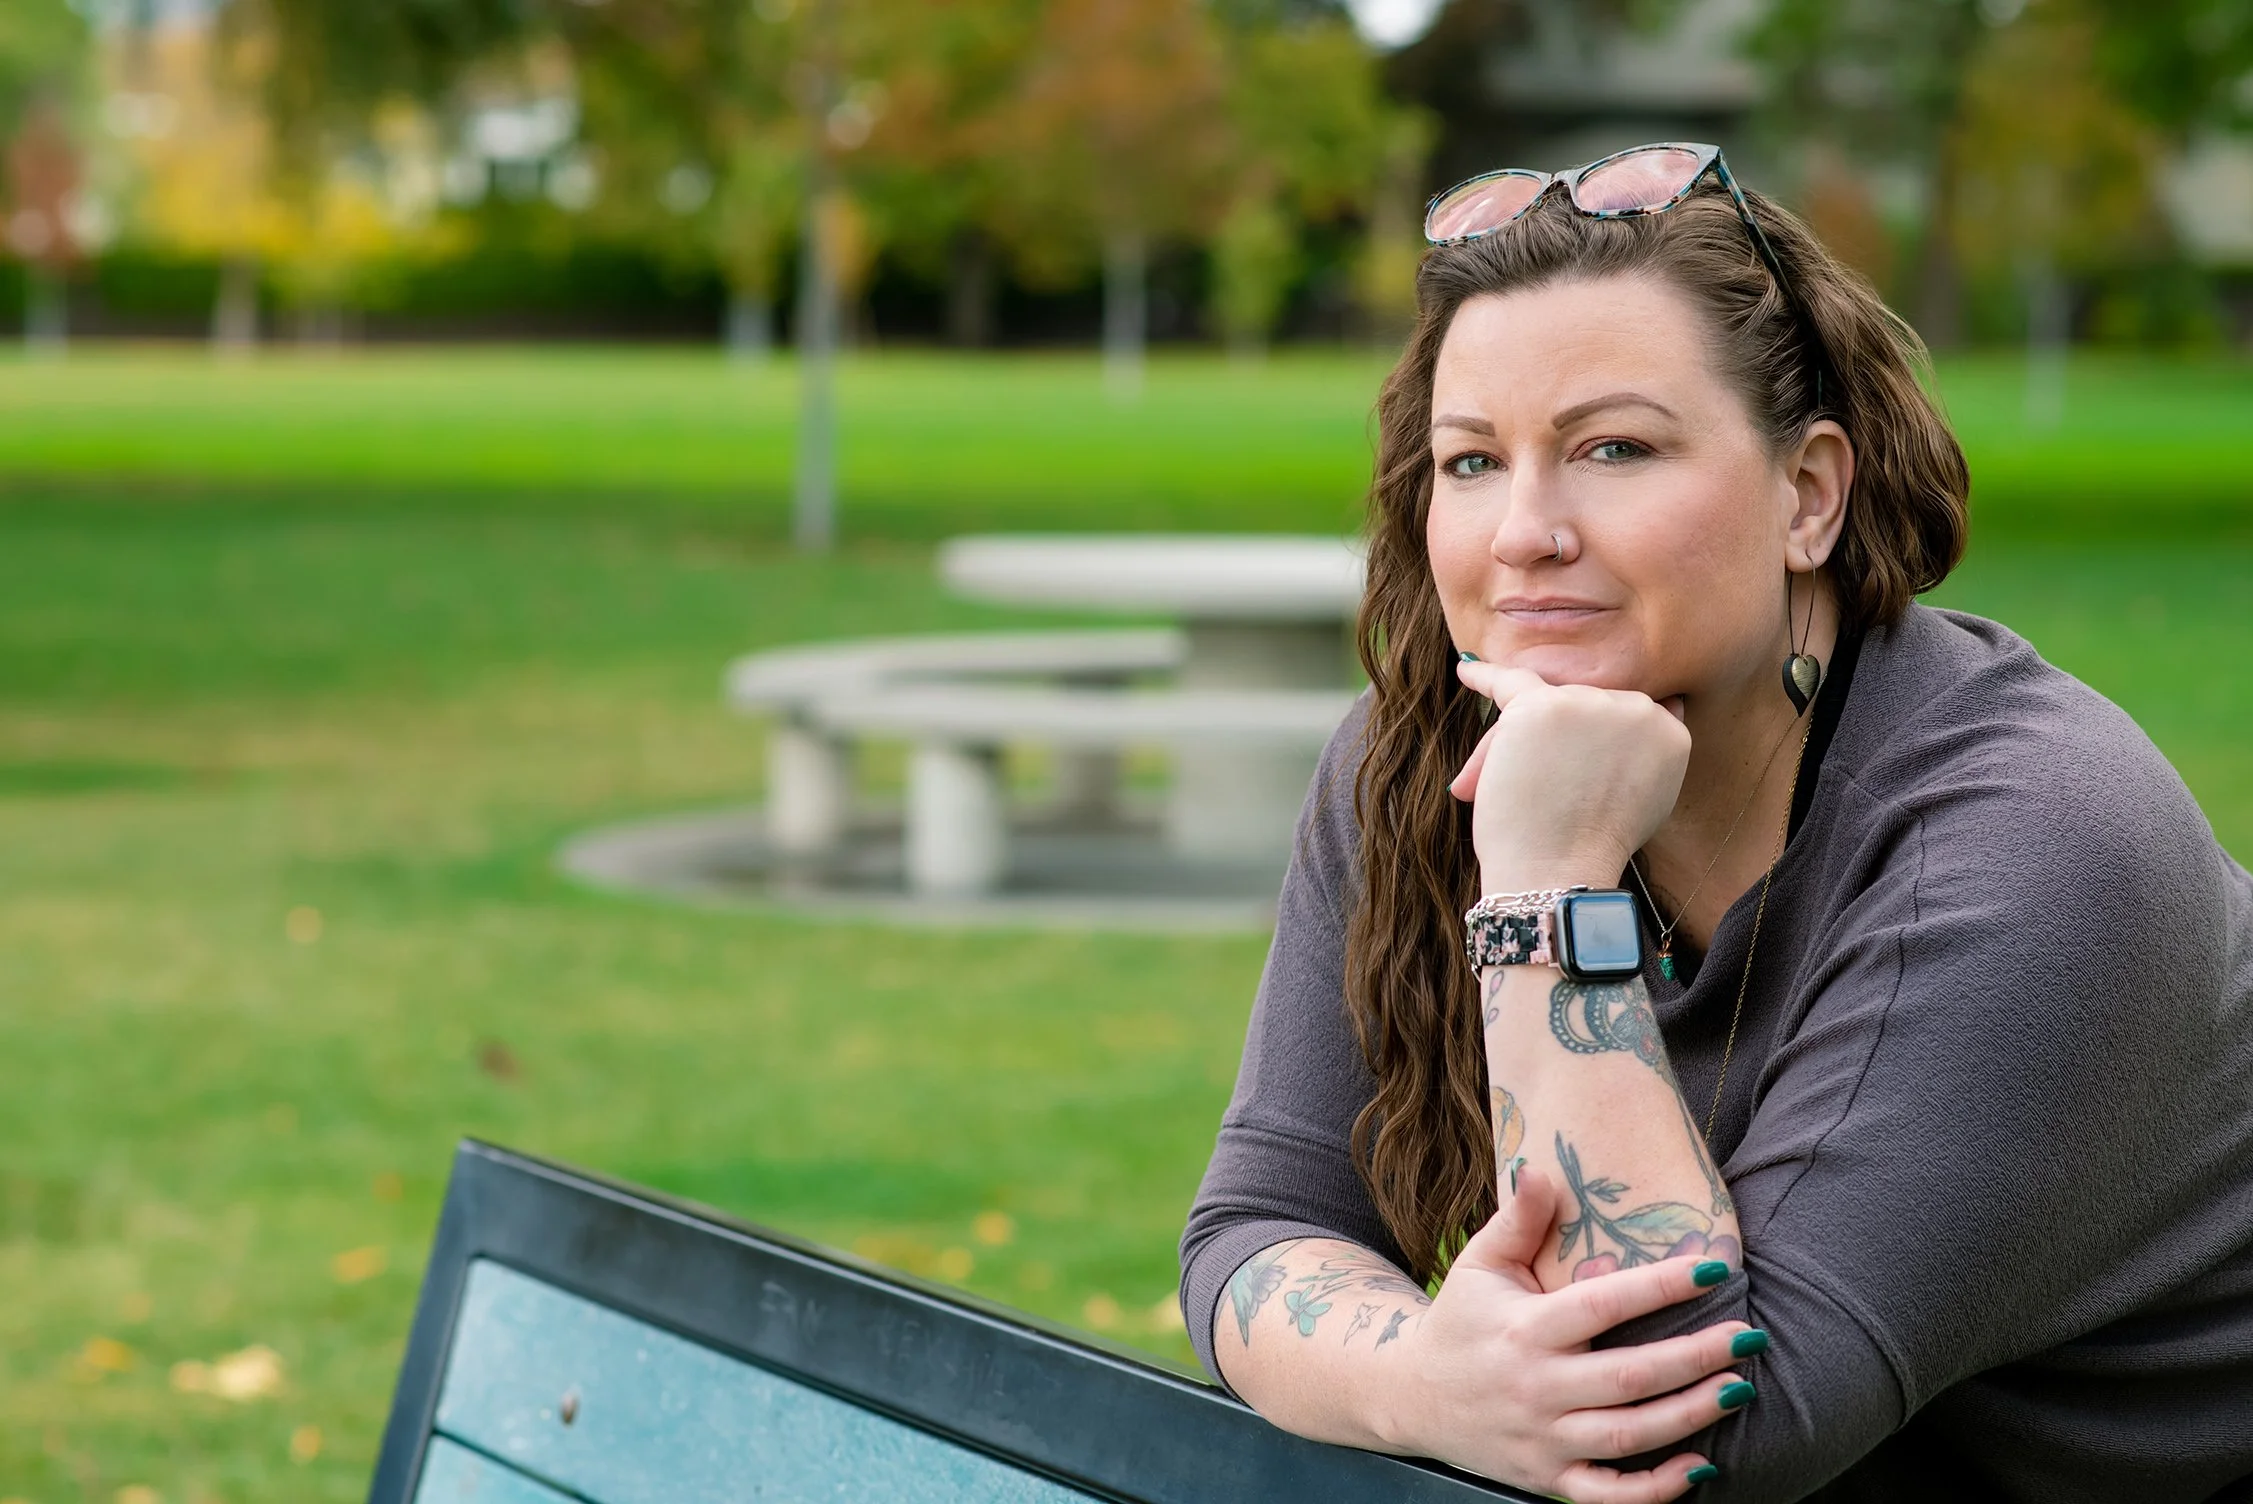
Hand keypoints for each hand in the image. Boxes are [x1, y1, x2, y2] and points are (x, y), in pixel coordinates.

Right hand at [1378, 1166, 1755, 1503]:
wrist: (1410, 1397)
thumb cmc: (1460, 1320)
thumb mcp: (1479, 1264)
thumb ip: (1517, 1219)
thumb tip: (1541, 1168)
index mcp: (1524, 1329)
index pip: (1601, 1304)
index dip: (1660, 1286)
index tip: (1714, 1267)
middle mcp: (1535, 1387)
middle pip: (1628, 1377)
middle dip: (1694, 1357)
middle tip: (1748, 1336)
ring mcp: (1542, 1439)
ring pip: (1628, 1436)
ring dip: (1689, 1416)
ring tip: (1738, 1388)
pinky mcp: (1546, 1478)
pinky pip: (1608, 1494)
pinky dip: (1655, 1489)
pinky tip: (1701, 1465)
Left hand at [1451, 661, 1689, 894]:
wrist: (1559, 871)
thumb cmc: (1594, 845)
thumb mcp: (1650, 797)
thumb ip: (1649, 748)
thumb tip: (1668, 701)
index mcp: (1670, 732)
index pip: (1625, 715)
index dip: (1595, 741)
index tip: (1579, 763)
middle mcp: (1637, 709)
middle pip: (1584, 706)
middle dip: (1556, 746)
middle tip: (1539, 794)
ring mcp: (1589, 703)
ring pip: (1547, 705)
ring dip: (1520, 744)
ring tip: (1509, 790)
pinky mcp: (1543, 706)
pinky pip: (1509, 680)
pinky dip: (1483, 676)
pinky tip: (1465, 669)